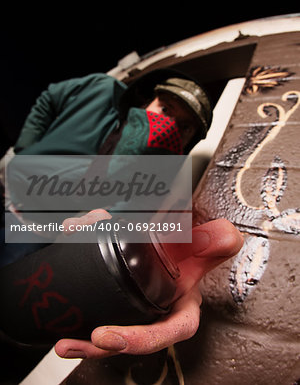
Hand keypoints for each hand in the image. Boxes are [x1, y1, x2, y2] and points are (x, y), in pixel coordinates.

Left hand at [55, 212, 242, 358]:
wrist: (174, 236)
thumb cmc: (187, 245)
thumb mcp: (199, 244)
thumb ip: (212, 241)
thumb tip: (227, 235)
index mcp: (183, 302)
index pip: (172, 329)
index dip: (143, 339)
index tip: (112, 338)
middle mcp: (160, 309)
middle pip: (136, 336)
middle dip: (109, 345)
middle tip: (89, 340)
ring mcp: (137, 306)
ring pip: (113, 329)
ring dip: (87, 342)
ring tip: (65, 343)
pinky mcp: (118, 296)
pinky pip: (98, 308)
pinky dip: (79, 313)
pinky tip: (63, 312)